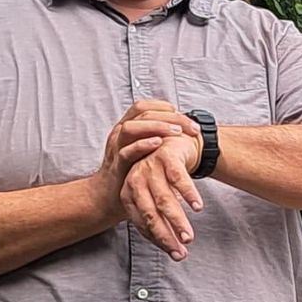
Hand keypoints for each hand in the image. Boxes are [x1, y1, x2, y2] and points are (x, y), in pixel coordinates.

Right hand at [93, 101, 200, 218]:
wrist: (109, 194)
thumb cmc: (132, 168)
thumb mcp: (144, 148)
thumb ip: (157, 135)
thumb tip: (184, 126)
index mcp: (127, 126)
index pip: (144, 107)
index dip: (164, 108)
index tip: (184, 115)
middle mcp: (120, 133)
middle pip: (142, 114)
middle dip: (170, 117)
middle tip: (192, 127)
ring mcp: (116, 148)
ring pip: (131, 128)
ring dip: (156, 127)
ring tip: (177, 132)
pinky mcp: (116, 166)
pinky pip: (126, 152)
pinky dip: (142, 145)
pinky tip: (158, 143)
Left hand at [121, 135, 203, 260]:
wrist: (173, 140)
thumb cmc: (164, 173)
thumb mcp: (157, 193)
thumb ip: (159, 216)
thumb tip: (171, 245)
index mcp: (130, 193)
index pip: (142, 223)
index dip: (158, 240)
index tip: (174, 254)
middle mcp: (136, 181)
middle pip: (151, 214)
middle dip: (166, 236)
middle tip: (181, 252)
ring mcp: (150, 168)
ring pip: (164, 200)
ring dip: (177, 221)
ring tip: (189, 237)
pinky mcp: (166, 157)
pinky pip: (178, 179)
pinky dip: (188, 194)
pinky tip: (198, 207)